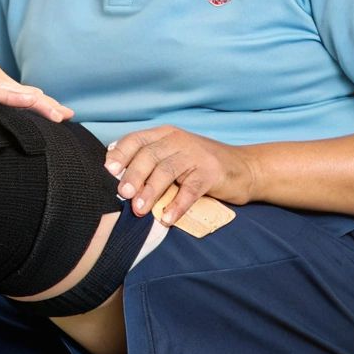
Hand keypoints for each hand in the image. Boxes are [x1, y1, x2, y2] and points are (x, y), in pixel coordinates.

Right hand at [0, 45, 73, 123]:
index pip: (16, 91)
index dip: (35, 101)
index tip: (51, 110)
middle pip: (26, 92)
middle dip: (48, 104)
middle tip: (68, 115)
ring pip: (23, 95)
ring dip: (44, 105)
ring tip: (62, 116)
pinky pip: (7, 94)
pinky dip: (24, 99)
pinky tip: (37, 102)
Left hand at [102, 126, 260, 222]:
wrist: (245, 168)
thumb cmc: (199, 166)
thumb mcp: (173, 156)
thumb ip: (149, 162)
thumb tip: (115, 178)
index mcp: (164, 135)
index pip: (136, 139)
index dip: (120, 154)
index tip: (108, 171)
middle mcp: (178, 140)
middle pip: (149, 155)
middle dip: (133, 175)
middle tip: (123, 194)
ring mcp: (195, 155)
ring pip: (167, 171)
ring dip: (150, 191)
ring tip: (139, 210)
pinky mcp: (211, 173)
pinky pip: (190, 189)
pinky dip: (177, 205)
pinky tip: (167, 218)